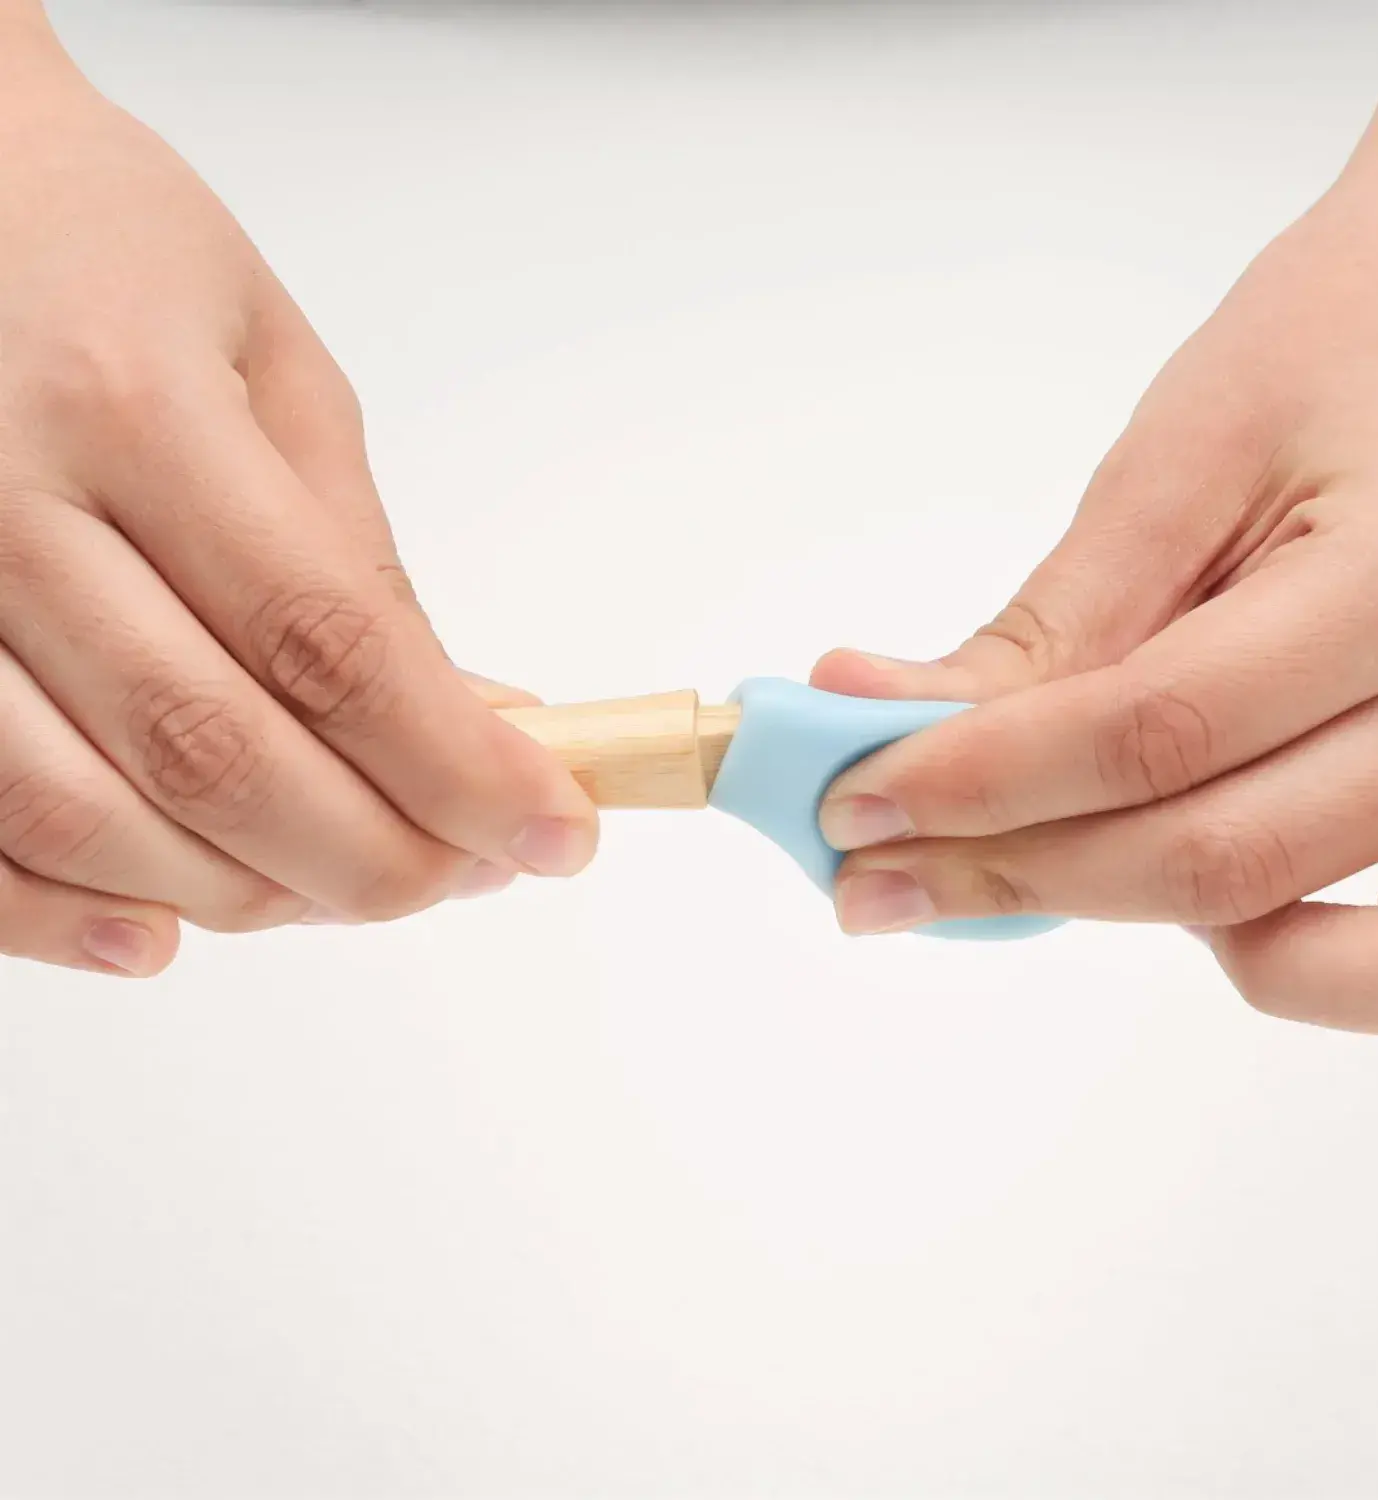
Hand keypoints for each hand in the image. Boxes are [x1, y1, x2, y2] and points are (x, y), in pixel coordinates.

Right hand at [0, 27, 595, 976]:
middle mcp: (0, 501)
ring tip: (363, 888)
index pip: (333, 645)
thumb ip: (353, 552)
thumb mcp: (268, 363)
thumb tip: (470, 716)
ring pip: (89, 812)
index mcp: (133, 406)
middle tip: (473, 872)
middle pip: (216, 752)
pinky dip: (59, 912)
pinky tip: (163, 935)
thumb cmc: (103, 249)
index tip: (554, 831)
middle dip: (375, 855)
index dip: (458, 767)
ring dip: (250, 892)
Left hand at [812, 3, 1377, 1057]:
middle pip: (1216, 862)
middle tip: (883, 877)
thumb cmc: (1359, 331)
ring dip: (1155, 935)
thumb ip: (1056, 617)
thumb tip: (889, 718)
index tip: (851, 802)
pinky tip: (1217, 914)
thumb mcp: (1189, 451)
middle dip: (1015, 875)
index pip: (1144, 737)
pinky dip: (1324, 973)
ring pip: (1336, 951)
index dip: (975, 785)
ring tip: (1045, 875)